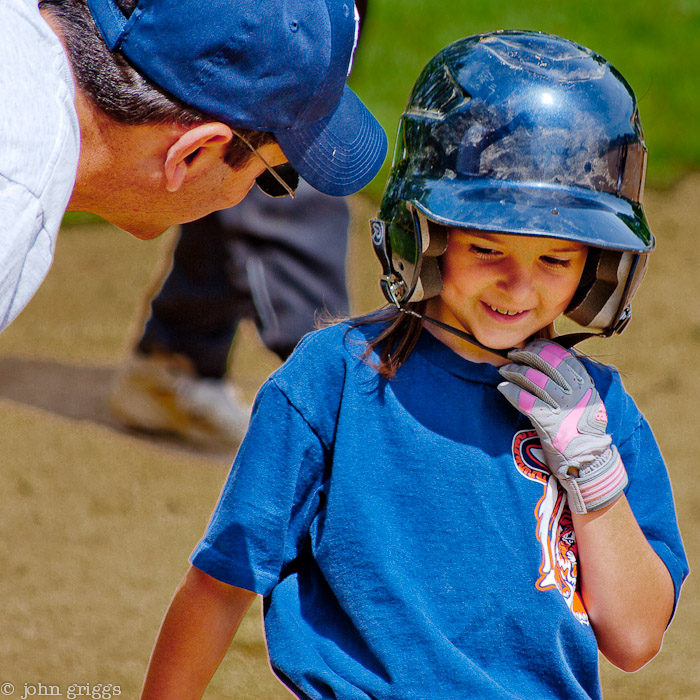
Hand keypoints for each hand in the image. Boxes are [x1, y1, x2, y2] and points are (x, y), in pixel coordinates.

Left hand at [497, 339, 626, 513]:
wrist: (589, 461)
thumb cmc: (582, 429)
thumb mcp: (586, 400)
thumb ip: (571, 382)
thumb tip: (546, 362)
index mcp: (584, 383)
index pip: (560, 354)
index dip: (540, 346)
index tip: (528, 346)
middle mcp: (575, 391)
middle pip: (543, 362)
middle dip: (524, 355)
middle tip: (511, 355)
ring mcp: (562, 406)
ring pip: (532, 378)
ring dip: (513, 371)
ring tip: (504, 371)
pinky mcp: (549, 422)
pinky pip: (524, 399)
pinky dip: (510, 391)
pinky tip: (503, 388)